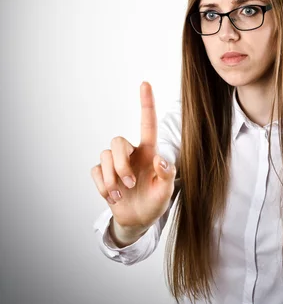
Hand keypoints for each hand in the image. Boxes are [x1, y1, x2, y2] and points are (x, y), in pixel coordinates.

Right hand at [91, 81, 176, 229]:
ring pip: (104, 155)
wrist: (139, 220)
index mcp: (149, 152)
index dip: (146, 103)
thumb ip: (167, 175)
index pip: (147, 123)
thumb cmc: (155, 202)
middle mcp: (131, 154)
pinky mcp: (103, 175)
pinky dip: (103, 186)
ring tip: (120, 194)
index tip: (145, 83)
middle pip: (117, 141)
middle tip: (129, 183)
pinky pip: (95, 171)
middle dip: (120, 163)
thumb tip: (160, 159)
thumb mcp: (166, 191)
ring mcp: (115, 164)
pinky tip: (113, 197)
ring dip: (111, 178)